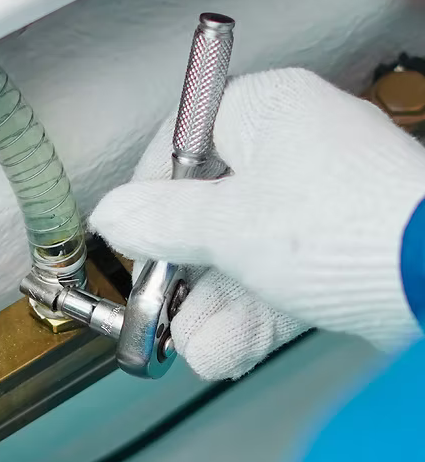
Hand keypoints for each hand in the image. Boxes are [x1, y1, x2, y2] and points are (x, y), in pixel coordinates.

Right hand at [91, 69, 424, 379]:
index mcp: (271, 110)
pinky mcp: (350, 251)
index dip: (150, 190)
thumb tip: (112, 216)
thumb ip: (159, 223)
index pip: (185, 137)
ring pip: (249, 253)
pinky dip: (256, 314)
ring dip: (215, 306)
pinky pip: (287, 278)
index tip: (131, 232)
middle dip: (184, 272)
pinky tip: (226, 351)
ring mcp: (330, 202)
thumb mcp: (224, 226)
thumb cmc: (345, 229)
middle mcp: (301, 147)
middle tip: (159, 302)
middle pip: (214, 207)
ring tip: (194, 346)